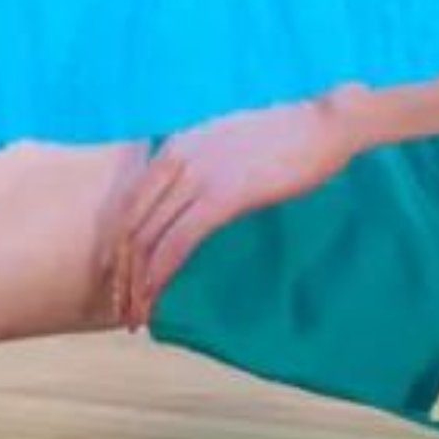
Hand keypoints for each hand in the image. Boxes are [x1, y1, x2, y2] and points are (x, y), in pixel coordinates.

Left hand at [107, 95, 361, 325]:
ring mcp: (196, 177)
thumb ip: (199, 164)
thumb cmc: (285, 135)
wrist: (323, 124)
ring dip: (136, 282)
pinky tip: (157, 297)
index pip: (127, 203)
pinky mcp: (221, 197)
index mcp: (174, 147)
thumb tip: (185, 196)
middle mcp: (175, 159)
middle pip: (130, 225)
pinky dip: (160, 275)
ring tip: (135, 313)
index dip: (115, 244)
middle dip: (119, 270)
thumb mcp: (226, 143)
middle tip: (117, 304)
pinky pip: (177, 243)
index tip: (114, 275)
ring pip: (147, 239)